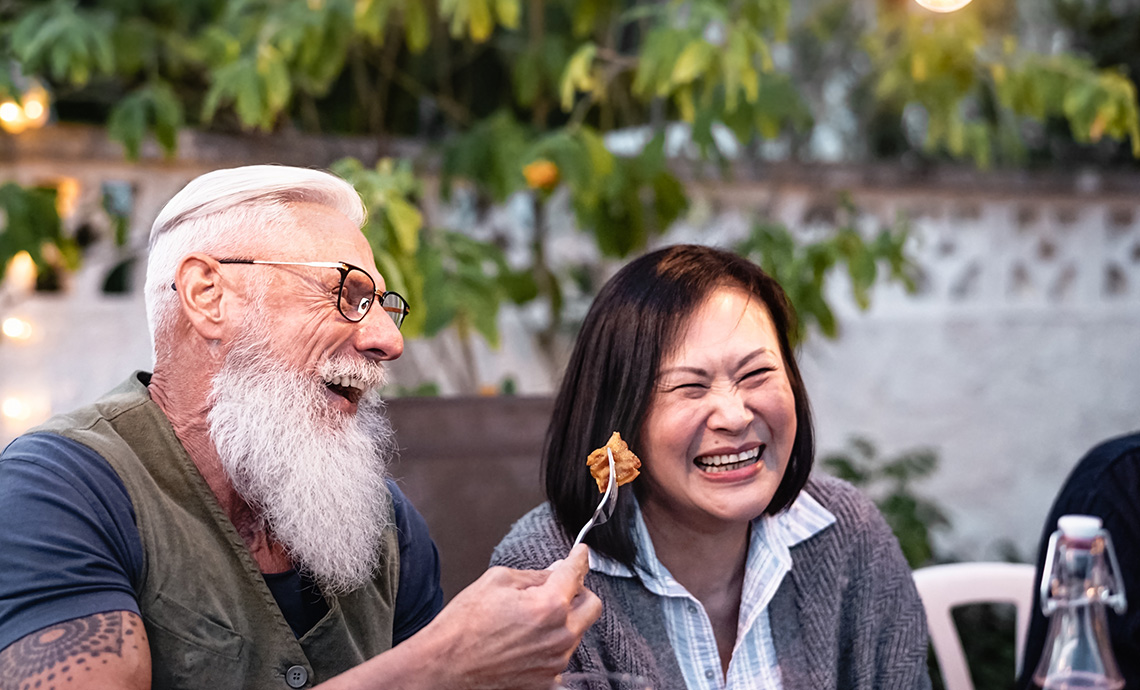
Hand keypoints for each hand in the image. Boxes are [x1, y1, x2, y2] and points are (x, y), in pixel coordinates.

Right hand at [416, 544, 601, 689]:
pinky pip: (560, 655)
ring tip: (529, 618)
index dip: (579, 559)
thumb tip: (556, 572)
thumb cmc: (462, 626)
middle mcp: (559, 637)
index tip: (581, 555)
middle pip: (592, 606)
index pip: (577, 573)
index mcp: (548, 606)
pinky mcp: (546, 682)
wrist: (442, 668)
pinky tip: (525, 640)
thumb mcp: (497, 581)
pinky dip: (550, 644)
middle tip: (559, 586)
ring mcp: (555, 663)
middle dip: (578, 591)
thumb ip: (535, 576)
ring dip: (563, 619)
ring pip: (577, 631)